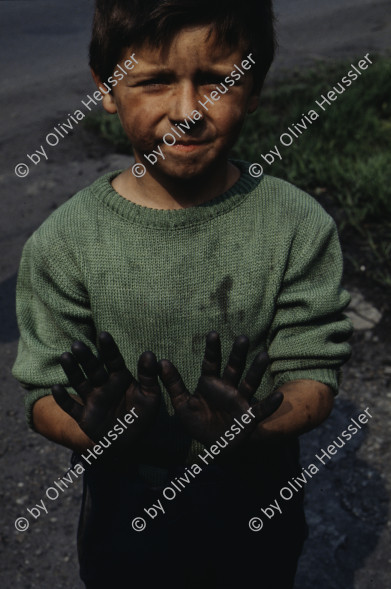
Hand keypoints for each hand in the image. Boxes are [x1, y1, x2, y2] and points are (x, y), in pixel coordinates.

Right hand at [51, 332, 160, 448]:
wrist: (133, 443)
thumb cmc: (143, 417)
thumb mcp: (150, 396)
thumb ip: (149, 376)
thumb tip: (149, 354)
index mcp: (120, 378)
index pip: (113, 360)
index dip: (108, 348)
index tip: (103, 334)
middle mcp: (104, 386)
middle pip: (93, 368)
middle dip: (86, 357)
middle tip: (77, 345)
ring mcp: (92, 400)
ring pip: (80, 383)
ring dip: (72, 371)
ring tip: (65, 357)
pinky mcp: (84, 417)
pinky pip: (72, 408)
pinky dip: (63, 399)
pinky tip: (56, 388)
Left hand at [158, 331, 282, 446]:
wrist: (211, 446)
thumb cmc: (198, 423)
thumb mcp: (182, 405)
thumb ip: (173, 384)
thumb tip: (161, 361)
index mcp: (210, 383)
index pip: (211, 362)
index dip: (212, 349)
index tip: (213, 333)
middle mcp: (227, 388)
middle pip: (234, 367)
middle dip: (238, 353)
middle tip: (243, 338)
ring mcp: (240, 401)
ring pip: (250, 382)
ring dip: (256, 370)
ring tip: (264, 356)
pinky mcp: (248, 417)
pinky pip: (261, 410)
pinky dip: (270, 404)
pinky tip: (279, 395)